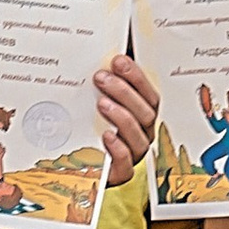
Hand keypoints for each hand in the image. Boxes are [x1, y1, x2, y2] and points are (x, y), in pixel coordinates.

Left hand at [94, 53, 156, 185]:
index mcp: (142, 114)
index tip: (118, 61)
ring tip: (102, 103)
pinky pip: (126, 164)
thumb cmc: (93, 129)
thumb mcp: (99, 102)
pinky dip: (119, 149)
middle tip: (102, 78)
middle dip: (124, 92)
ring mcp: (133, 153)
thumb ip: (106, 83)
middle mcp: (142, 133)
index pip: (148, 93)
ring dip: (122, 117)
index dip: (136, 76)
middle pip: (145, 113)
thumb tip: (103, 57)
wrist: (80, 164)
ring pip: (139, 136)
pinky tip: (106, 135)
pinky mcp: (120, 172)